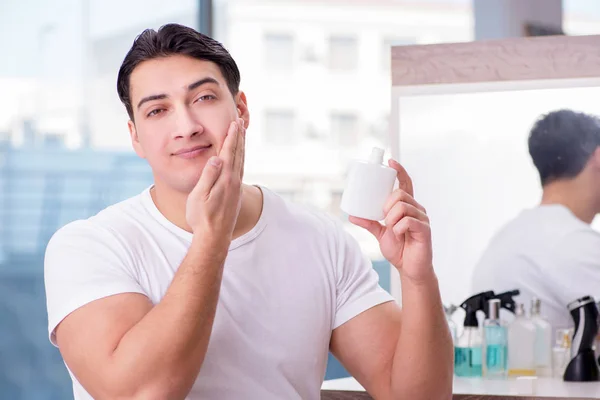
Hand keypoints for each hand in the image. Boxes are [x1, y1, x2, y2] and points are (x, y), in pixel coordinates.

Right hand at [186, 118, 244, 241]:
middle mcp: (234, 182)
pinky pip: (240, 170)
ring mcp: (236, 188)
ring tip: (242, 134)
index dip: (232, 137)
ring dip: (241, 146)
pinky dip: (240, 158)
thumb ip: (208, 177)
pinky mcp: (235, 194)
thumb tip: (217, 159)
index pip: (229, 153)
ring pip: (241, 162)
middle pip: (238, 154)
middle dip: (239, 137)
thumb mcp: (199, 197)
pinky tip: (239, 157)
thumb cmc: (202, 218)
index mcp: (225, 180)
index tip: (235, 123)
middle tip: (241, 121)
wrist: (214, 238)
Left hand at [349, 159, 433, 282]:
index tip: (390, 161)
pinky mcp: (425, 229)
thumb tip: (352, 215)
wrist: (410, 269)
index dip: (399, 171)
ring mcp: (422, 218)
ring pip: (403, 206)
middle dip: (387, 204)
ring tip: (391, 228)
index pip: (405, 183)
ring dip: (391, 217)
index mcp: (407, 206)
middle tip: (384, 217)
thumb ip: (369, 223)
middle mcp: (417, 209)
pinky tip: (398, 234)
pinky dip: (398, 228)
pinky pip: (409, 221)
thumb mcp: (381, 234)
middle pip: (401, 194)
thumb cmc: (399, 249)